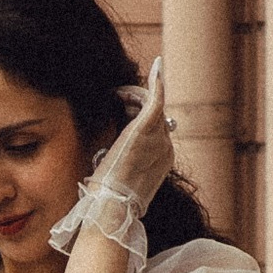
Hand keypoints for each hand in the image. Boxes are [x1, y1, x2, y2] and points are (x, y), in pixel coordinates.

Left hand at [52, 60, 172, 260]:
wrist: (112, 206)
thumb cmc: (109, 199)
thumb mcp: (119, 178)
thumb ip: (121, 162)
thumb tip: (107, 156)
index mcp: (161, 159)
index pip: (154, 128)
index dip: (137, 115)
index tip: (121, 112)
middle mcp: (165, 147)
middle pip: (154, 114)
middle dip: (134, 104)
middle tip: (116, 99)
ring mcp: (158, 138)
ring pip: (151, 105)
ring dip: (133, 95)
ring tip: (117, 94)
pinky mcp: (146, 130)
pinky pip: (157, 99)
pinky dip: (158, 82)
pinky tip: (158, 66)